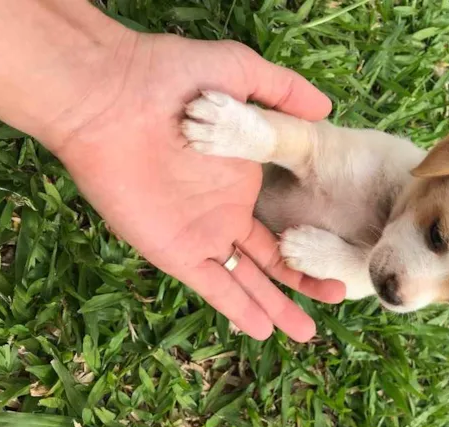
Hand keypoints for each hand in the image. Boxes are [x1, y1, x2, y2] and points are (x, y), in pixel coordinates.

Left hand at [52, 34, 345, 341]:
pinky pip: (213, 286)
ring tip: (305, 333)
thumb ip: (283, 90)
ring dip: (275, 306)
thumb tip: (326, 108)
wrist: (109, 98)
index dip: (307, 239)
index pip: (278, 220)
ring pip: (246, 280)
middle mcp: (223, 213)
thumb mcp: (238, 71)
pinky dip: (237, 309)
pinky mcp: (176, 251)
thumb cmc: (170, 79)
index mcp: (240, 179)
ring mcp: (201, 234)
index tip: (338, 254)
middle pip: (270, 259)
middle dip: (302, 282)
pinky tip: (261, 330)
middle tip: (338, 297)